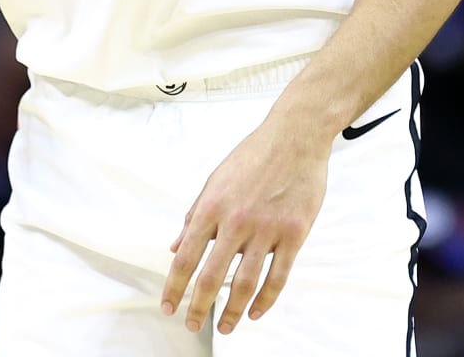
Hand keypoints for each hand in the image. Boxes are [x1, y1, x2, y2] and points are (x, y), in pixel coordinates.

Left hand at [161, 116, 330, 333]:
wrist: (294, 136)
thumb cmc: (253, 156)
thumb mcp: (214, 181)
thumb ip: (195, 216)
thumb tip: (175, 246)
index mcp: (212, 207)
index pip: (186, 257)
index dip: (174, 287)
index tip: (168, 307)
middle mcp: (236, 221)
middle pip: (211, 276)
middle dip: (198, 306)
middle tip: (192, 324)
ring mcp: (267, 229)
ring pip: (244, 283)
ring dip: (232, 311)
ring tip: (226, 327)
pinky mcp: (294, 233)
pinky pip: (278, 276)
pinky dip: (266, 299)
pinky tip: (256, 311)